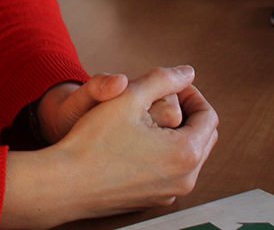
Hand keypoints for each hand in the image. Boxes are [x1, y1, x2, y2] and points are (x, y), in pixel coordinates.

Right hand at [1, 65, 218, 229]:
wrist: (64, 184)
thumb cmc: (94, 140)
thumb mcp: (129, 97)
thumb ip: (164, 79)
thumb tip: (189, 72)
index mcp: (186, 153)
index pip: (209, 116)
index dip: (192, 94)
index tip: (171, 85)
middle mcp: (185, 180)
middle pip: (203, 137)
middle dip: (188, 113)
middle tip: (160, 97)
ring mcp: (169, 195)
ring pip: (187, 156)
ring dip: (175, 133)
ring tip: (146, 117)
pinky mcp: (153, 201)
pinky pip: (171, 172)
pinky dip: (164, 154)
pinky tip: (137, 141)